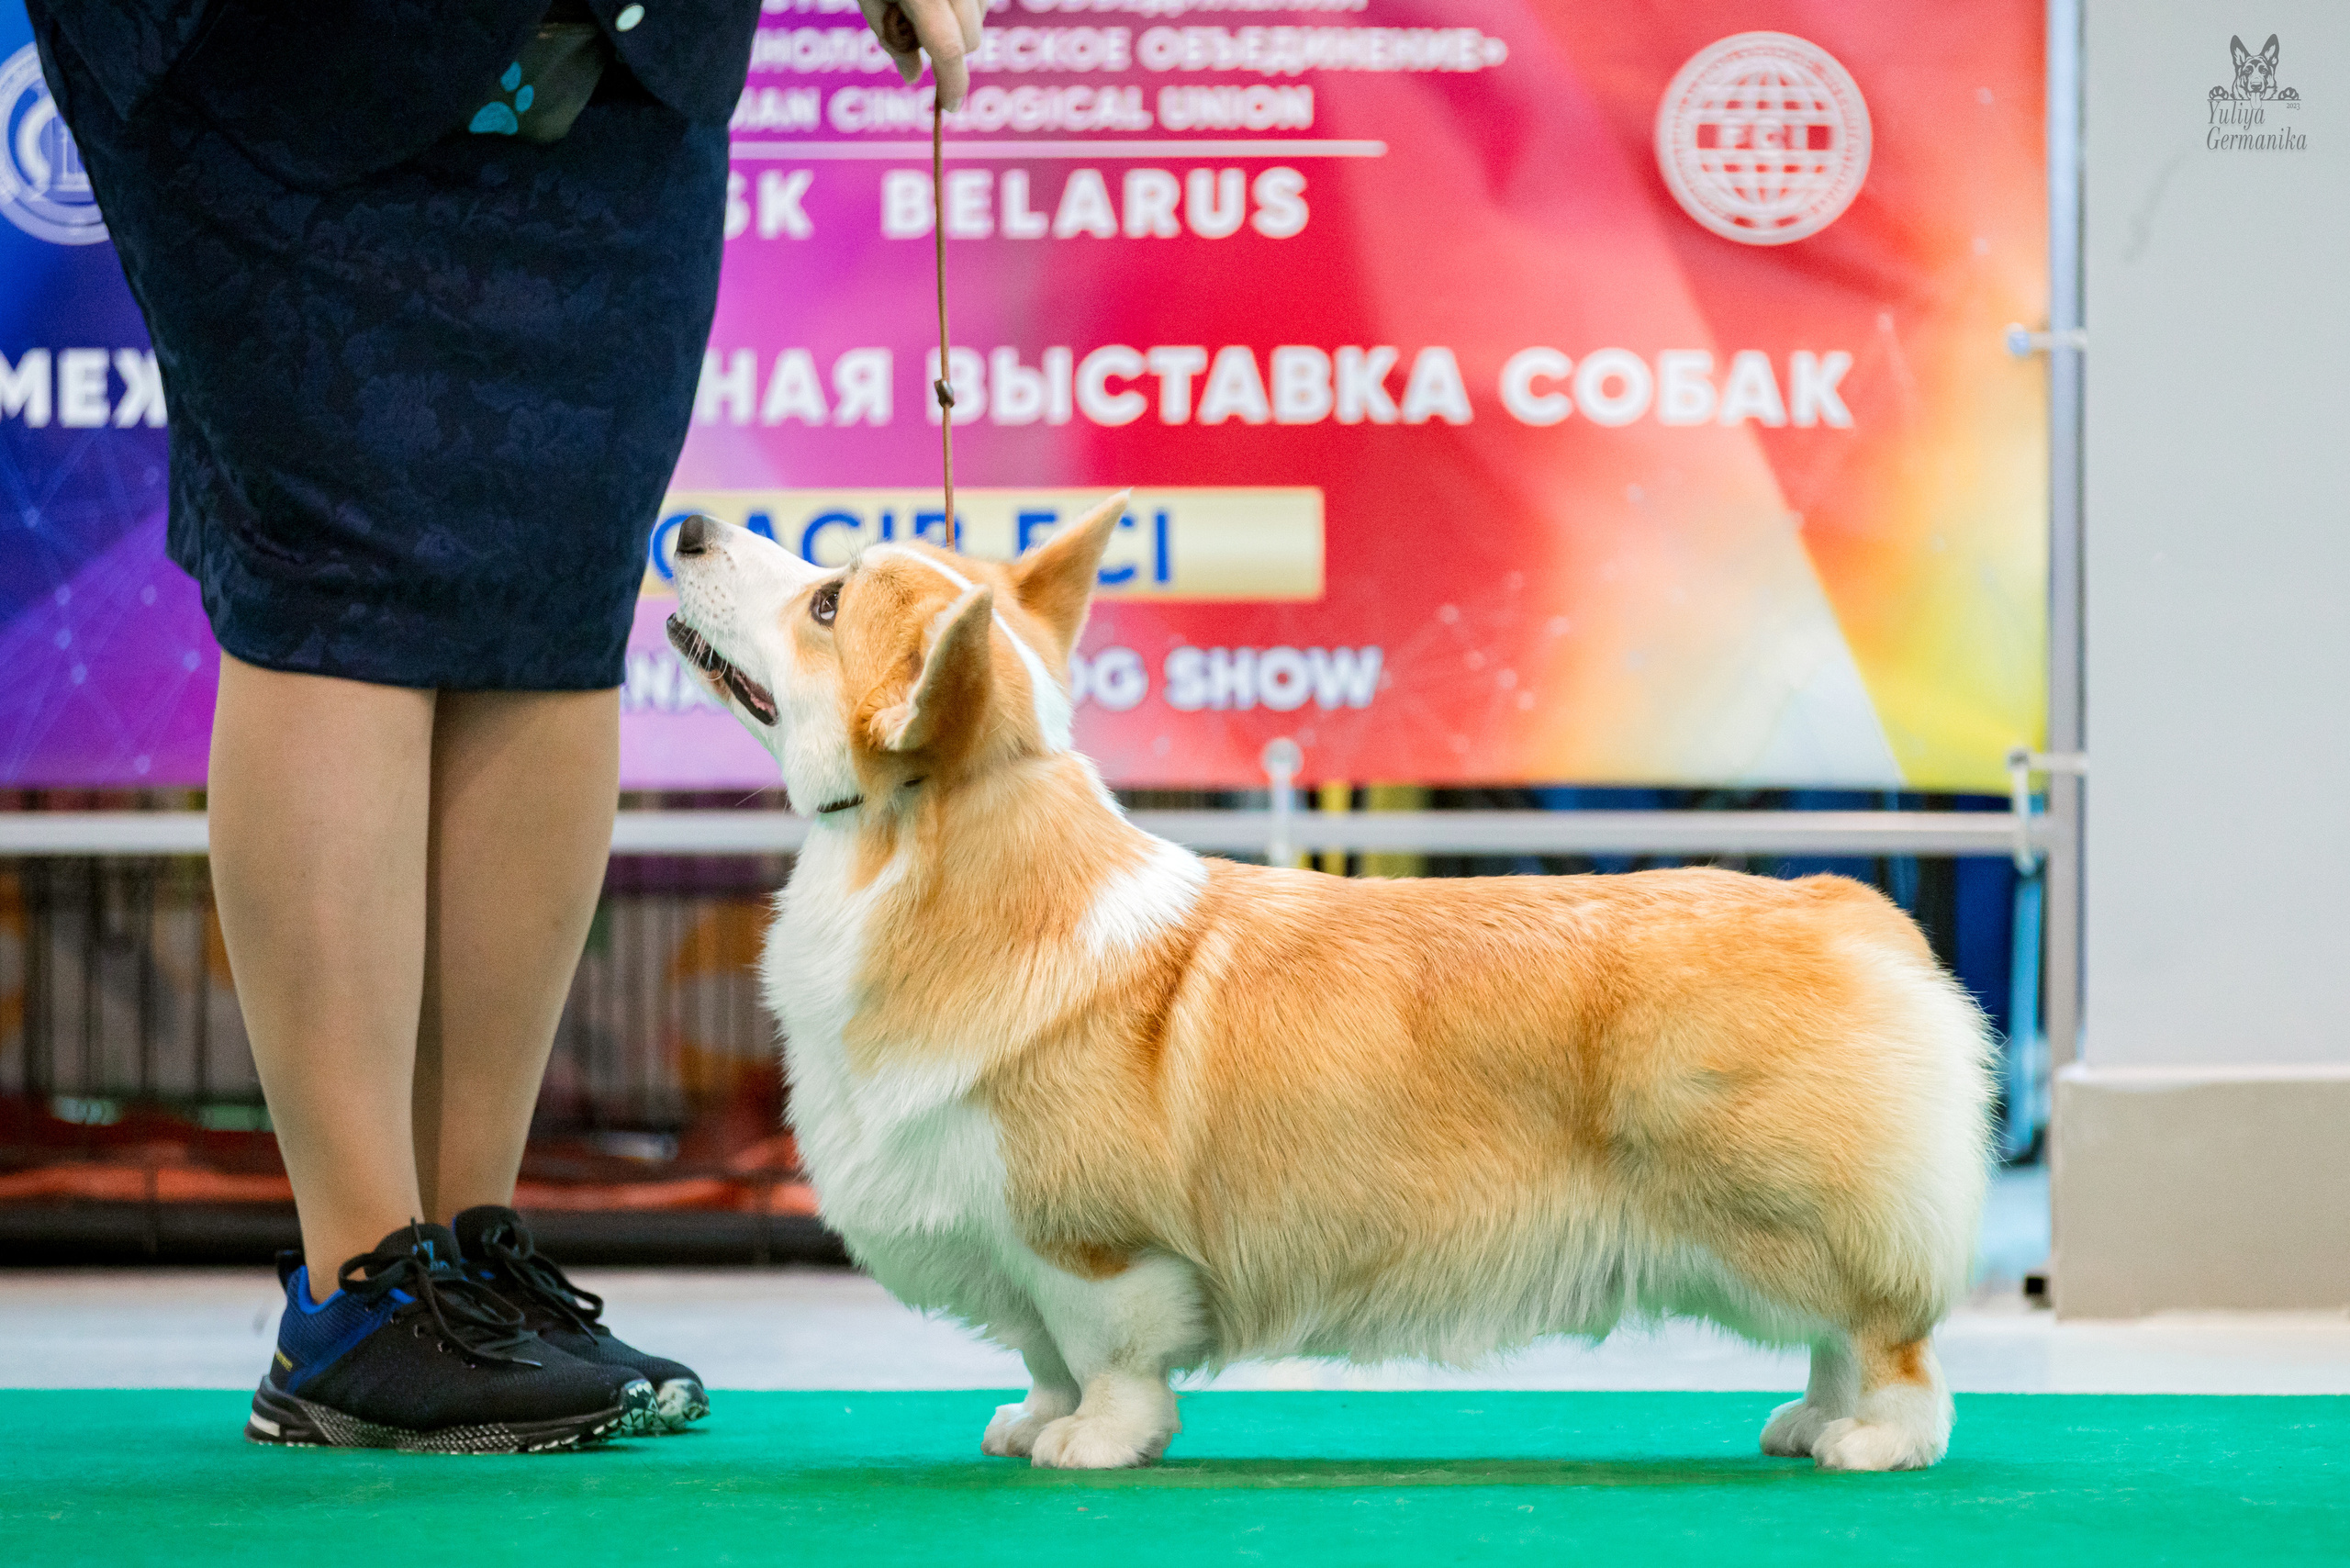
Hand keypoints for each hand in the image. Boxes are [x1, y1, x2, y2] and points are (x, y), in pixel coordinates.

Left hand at [859, 0, 984, 111]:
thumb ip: (892, 39)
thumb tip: (911, 77)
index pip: (948, 49)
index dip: (952, 84)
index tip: (950, 106)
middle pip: (970, 40)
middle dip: (951, 50)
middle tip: (919, 36)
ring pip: (981, 22)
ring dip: (960, 27)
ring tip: (929, 9)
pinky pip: (983, 3)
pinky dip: (967, 8)